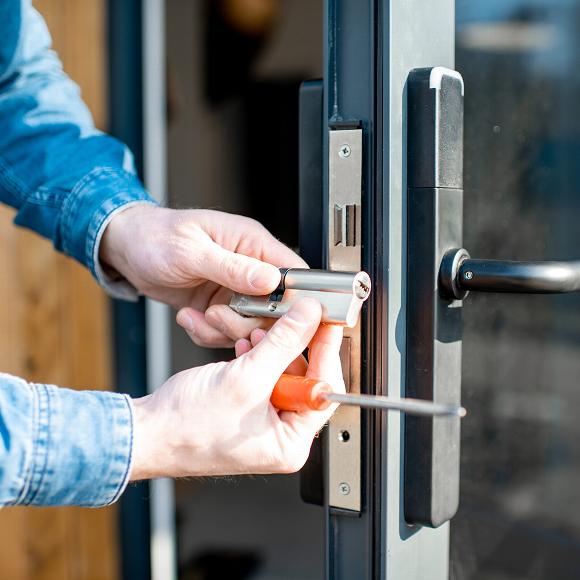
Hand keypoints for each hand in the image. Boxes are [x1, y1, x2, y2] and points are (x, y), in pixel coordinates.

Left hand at [100, 205, 306, 346]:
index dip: (293, 299)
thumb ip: (233, 267)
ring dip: (223, 329)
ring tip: (198, 316)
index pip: (293, 272)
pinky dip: (207, 333)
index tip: (275, 318)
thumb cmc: (155, 236)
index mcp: (252, 243)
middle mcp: (249, 268)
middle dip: (247, 321)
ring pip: (251, 325)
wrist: (127, 249)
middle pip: (275, 308)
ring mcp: (235, 290)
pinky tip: (189, 317)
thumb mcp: (191, 251)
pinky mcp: (220, 307)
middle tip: (217, 315)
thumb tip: (271, 280)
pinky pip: (227, 332)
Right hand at [129, 299, 344, 478]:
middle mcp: (281, 435)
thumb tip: (309, 318)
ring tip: (258, 333)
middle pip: (305, 379)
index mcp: (290, 443)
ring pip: (282, 372)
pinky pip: (263, 375)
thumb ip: (283, 344)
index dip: (326, 351)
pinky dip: (257, 356)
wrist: (146, 432)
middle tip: (296, 318)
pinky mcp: (247, 407)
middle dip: (293, 347)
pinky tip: (245, 345)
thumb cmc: (186, 427)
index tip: (328, 322)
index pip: (324, 390)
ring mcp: (263, 421)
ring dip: (272, 348)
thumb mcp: (245, 378)